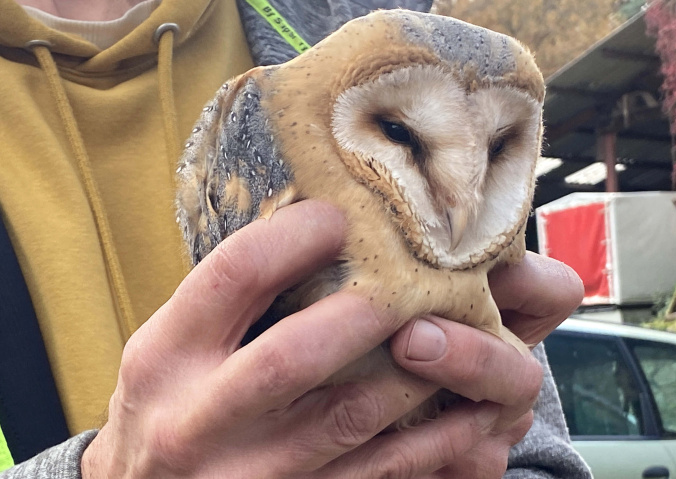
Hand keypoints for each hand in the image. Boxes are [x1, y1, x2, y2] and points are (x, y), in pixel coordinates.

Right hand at [81, 199, 581, 477]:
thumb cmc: (172, 405)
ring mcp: (246, 475)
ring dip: (418, 372)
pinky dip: (433, 441)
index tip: (342, 215)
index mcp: (163, 357)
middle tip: (415, 279)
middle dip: (365, 310)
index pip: (234, 275)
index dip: (296, 235)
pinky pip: (380, 473)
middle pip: (294, 355)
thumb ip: (229, 303)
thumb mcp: (171, 348)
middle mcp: (195, 421)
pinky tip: (469, 414)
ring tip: (460, 334)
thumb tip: (318, 224)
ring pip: (350, 416)